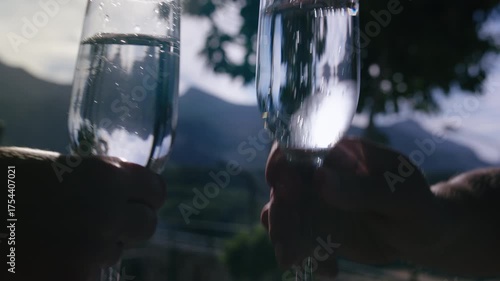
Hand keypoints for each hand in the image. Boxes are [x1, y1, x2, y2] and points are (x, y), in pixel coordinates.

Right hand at [1, 147, 165, 280]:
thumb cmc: (4, 182)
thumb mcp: (58, 167)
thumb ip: (99, 180)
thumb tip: (126, 194)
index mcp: (106, 175)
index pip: (156, 190)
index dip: (146, 196)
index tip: (137, 200)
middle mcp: (108, 211)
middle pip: (146, 226)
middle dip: (129, 225)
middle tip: (104, 224)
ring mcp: (92, 250)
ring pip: (116, 253)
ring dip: (98, 249)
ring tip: (61, 238)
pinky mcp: (74, 280)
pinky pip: (91, 275)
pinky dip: (75, 270)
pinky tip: (50, 259)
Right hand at [260, 138, 445, 277]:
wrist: (422, 235)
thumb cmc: (417, 207)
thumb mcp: (400, 198)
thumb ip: (364, 189)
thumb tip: (319, 178)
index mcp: (341, 152)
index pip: (300, 143)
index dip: (282, 160)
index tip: (283, 187)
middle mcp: (321, 172)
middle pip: (284, 184)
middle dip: (281, 215)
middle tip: (289, 248)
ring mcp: (315, 199)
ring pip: (283, 212)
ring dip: (284, 238)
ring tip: (298, 262)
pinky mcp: (314, 225)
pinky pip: (294, 237)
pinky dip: (302, 255)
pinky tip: (329, 269)